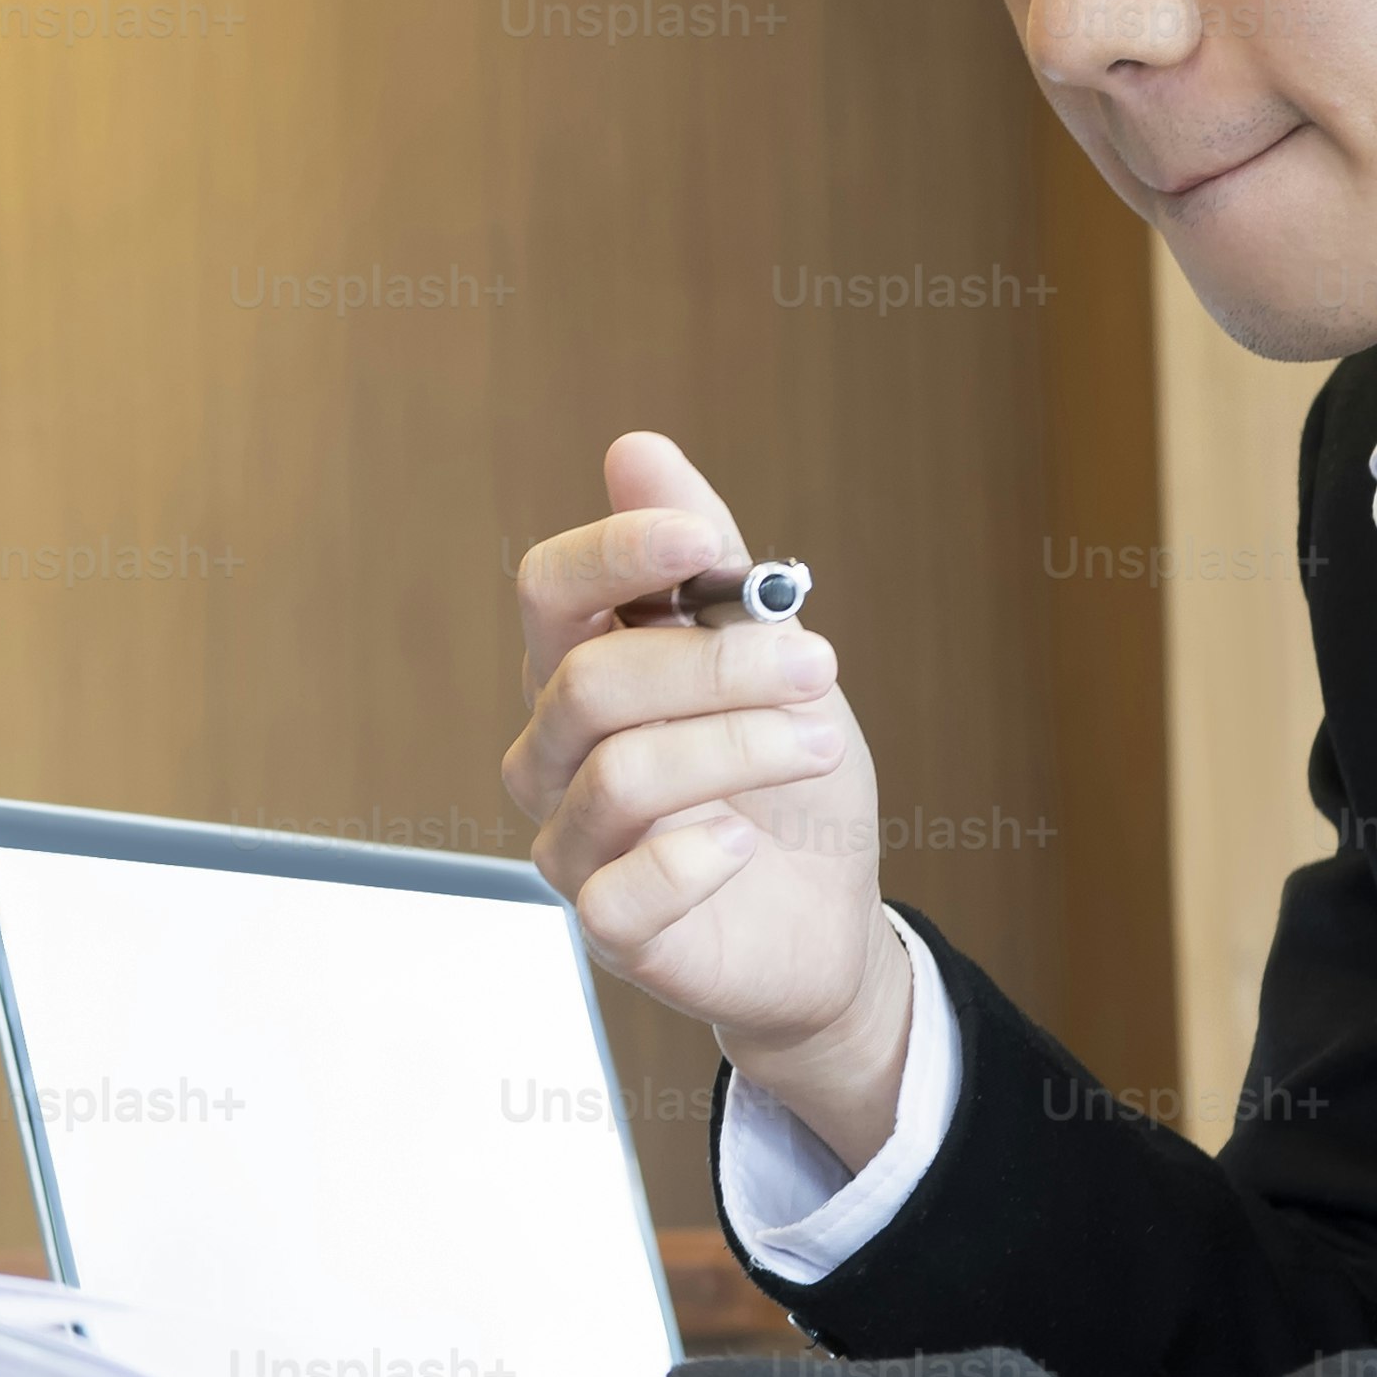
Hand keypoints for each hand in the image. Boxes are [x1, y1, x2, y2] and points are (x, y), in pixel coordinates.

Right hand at [501, 429, 913, 1167]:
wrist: (825, 914)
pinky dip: (697, 859)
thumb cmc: (783, 779)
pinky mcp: (609, 929)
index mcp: (585, 668)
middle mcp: (558, 753)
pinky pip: (623, 890)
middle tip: (819, 665)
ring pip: (618, 776)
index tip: (701, 538)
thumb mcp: (768, 652)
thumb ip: (706, 564)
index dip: (615, 553)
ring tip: (819, 744)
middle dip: (718, 666)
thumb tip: (636, 447)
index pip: (550, 591)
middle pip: (590, 681)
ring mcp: (573, 843)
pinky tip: (743, 845)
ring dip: (739, 748)